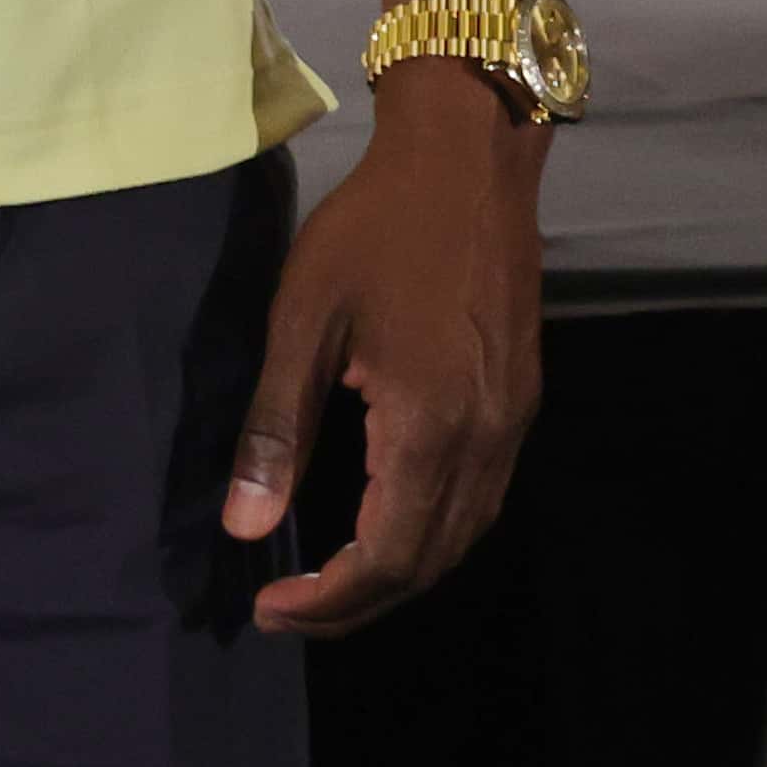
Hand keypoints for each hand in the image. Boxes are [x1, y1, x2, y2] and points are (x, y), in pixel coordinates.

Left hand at [223, 64, 544, 636]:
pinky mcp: (520, 401)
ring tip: (332, 581)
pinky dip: (433, 533)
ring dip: (399, 574)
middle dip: (358, 602)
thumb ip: (278, 427)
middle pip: (427, 563)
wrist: (466, 157)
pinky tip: (389, 521)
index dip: (328, 599)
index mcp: (429, 426)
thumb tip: (246, 529)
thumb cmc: (375, 226)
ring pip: (462, 537)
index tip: (270, 609)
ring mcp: (511, 423)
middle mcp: (484, 441)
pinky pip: (481, 499)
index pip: (384, 557)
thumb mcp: (306, 316)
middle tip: (291, 608)